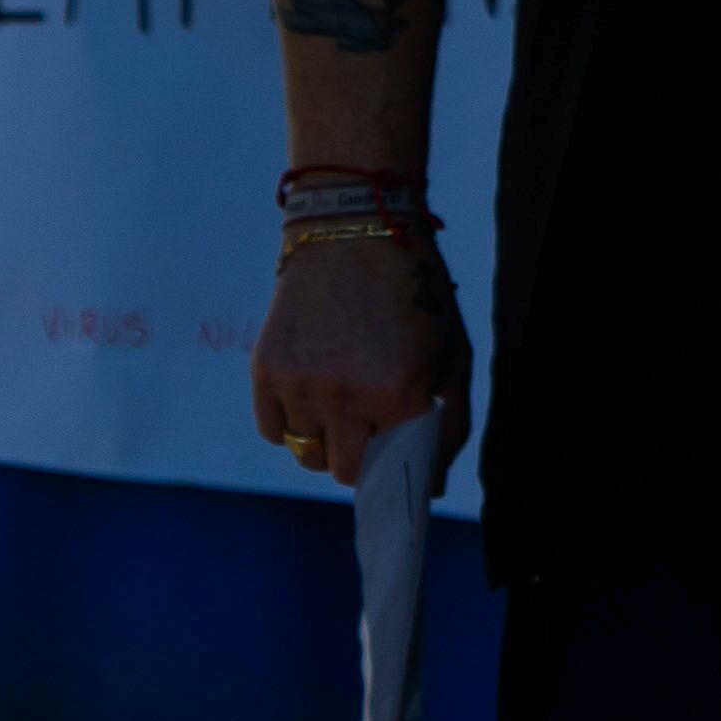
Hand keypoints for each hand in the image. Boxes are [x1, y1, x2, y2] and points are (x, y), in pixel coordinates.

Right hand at [249, 233, 466, 486]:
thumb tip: (432, 487)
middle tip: (372, 427)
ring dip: (327, 438)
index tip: (398, 480)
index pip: (395, 473)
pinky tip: (312, 386)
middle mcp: (346, 396)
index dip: (398, 476)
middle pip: (345, 473)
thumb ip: (450, 425)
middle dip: (362, 458)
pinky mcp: (266, 370)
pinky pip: (272, 430)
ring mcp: (301, 384)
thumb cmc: (416, 297)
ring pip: (307, 454)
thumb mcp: (453, 355)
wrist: (356, 233)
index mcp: (400, 394)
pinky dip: (290, 421)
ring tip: (344, 394)